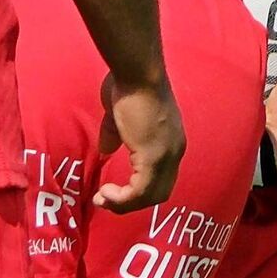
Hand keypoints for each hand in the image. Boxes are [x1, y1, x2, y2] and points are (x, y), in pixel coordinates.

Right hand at [95, 74, 185, 212]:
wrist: (137, 73)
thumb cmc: (128, 86)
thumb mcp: (119, 116)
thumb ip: (115, 135)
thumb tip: (106, 150)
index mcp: (170, 142)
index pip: (162, 178)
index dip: (139, 190)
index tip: (114, 190)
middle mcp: (174, 152)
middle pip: (160, 192)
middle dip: (132, 202)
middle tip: (106, 200)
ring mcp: (166, 156)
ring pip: (151, 196)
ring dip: (124, 204)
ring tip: (102, 200)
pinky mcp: (153, 157)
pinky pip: (140, 191)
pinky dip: (122, 199)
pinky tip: (105, 193)